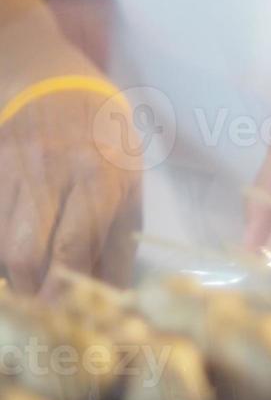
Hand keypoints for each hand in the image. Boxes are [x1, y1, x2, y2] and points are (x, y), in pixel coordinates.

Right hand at [0, 20, 140, 294]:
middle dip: (31, 293)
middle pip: (26, 254)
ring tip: (27, 288)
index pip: (73, 250)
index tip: (65, 319)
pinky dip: (1, 243)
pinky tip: (12, 254)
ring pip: (1, 241)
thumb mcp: (129, 185)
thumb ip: (118, 240)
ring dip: (12, 275)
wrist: (52, 80)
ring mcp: (12, 168)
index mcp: (98, 180)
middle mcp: (51, 173)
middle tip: (42, 311)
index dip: (64, 293)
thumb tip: (113, 296)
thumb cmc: (104, 139)